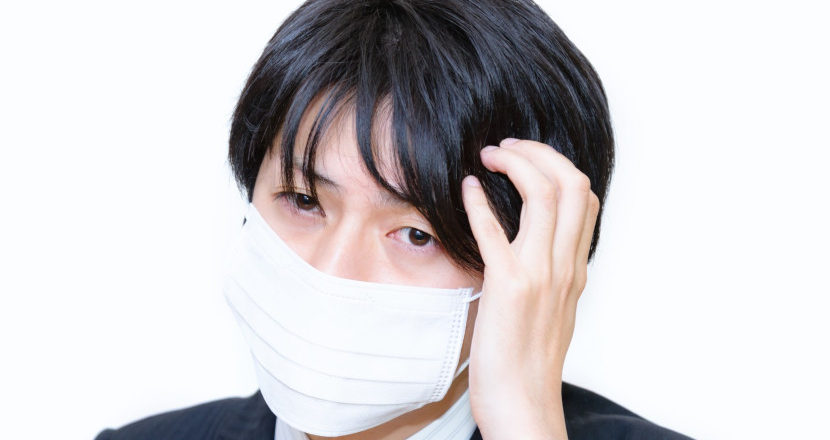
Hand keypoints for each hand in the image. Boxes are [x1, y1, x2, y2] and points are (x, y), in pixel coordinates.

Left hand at [461, 138, 599, 439]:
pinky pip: (496, 231)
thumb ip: (549, 276)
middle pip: (572, 183)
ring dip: (515, 164)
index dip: (558, 166)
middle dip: (539, 152)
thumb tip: (528, 247)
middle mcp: (565, 266)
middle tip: (505, 146)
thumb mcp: (551, 312)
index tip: (527, 159)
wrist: (524, 408)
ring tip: (489, 155)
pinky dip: (479, 202)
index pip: (585, 198)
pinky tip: (465, 188)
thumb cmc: (528, 363)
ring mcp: (541, 274)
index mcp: (575, 270)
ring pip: (546, 194)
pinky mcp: (509, 287)